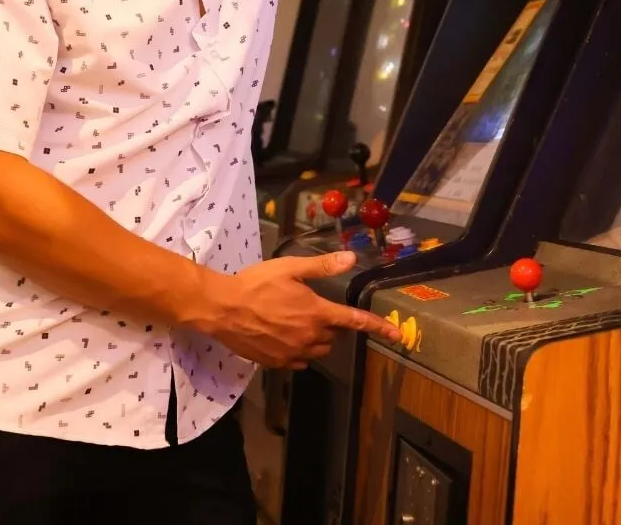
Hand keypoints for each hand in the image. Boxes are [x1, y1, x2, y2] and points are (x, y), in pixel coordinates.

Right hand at [207, 251, 402, 368]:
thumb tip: (352, 258)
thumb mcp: (290, 268)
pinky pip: (300, 361)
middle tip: (316, 306)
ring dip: (319, 338)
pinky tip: (287, 336)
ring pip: (319, 350)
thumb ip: (322, 266)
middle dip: (334, 324)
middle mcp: (310, 337)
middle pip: (335, 335)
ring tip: (301, 320)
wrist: (223, 309)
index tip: (397, 335)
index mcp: (316, 313)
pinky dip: (301, 350)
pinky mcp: (277, 363)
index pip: (355, 322)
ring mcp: (293, 354)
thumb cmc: (257, 284)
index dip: (378, 327)